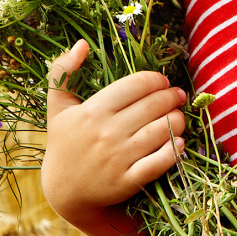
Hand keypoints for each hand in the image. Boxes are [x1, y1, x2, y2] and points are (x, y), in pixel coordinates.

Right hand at [41, 39, 185, 235]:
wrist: (63, 191)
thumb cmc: (64, 143)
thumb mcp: (57, 106)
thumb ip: (62, 72)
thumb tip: (82, 44)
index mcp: (93, 110)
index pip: (136, 84)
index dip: (156, 79)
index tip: (162, 81)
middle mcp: (107, 132)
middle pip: (153, 105)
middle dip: (171, 97)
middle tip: (177, 96)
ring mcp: (118, 158)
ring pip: (162, 130)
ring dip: (178, 120)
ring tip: (178, 116)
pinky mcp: (128, 181)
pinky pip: (160, 162)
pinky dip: (174, 150)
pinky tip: (178, 142)